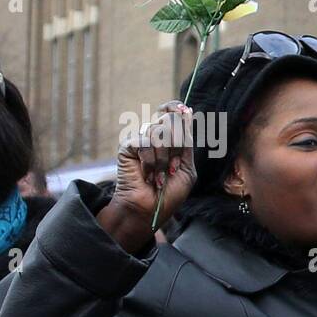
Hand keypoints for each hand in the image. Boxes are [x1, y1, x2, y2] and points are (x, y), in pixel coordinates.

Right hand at [98, 101, 197, 250]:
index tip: (185, 111)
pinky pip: (145, 142)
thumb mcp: (186, 166)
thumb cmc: (169, 192)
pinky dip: (151, 162)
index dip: (177, 108)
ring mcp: (140, 139)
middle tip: (171, 167)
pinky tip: (147, 175)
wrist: (150, 208)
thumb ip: (187, 141)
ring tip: (160, 175)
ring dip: (164, 159)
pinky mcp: (128, 146)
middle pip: (169, 119)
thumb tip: (188, 111)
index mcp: (169, 138)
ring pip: (159, 132)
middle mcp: (154, 135)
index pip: (172, 110)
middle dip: (177, 146)